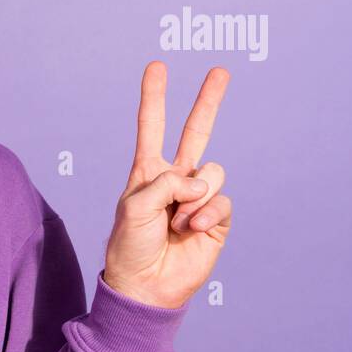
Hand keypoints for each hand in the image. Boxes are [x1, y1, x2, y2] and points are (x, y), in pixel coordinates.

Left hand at [103, 61, 232, 309]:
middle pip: (196, 132)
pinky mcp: (217, 218)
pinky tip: (191, 229)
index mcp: (148, 172)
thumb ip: (167, 181)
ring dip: (195, 195)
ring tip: (177, 221)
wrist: (145, 285)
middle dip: (208, 101)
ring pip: (213, 171)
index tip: (157, 66)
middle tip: (220, 70)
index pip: (152, 127)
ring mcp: (199, 198)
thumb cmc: (130, 245)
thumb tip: (203, 181)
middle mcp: (175, 179)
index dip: (154, 97)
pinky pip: (221, 200)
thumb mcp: (135, 205)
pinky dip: (206, 213)